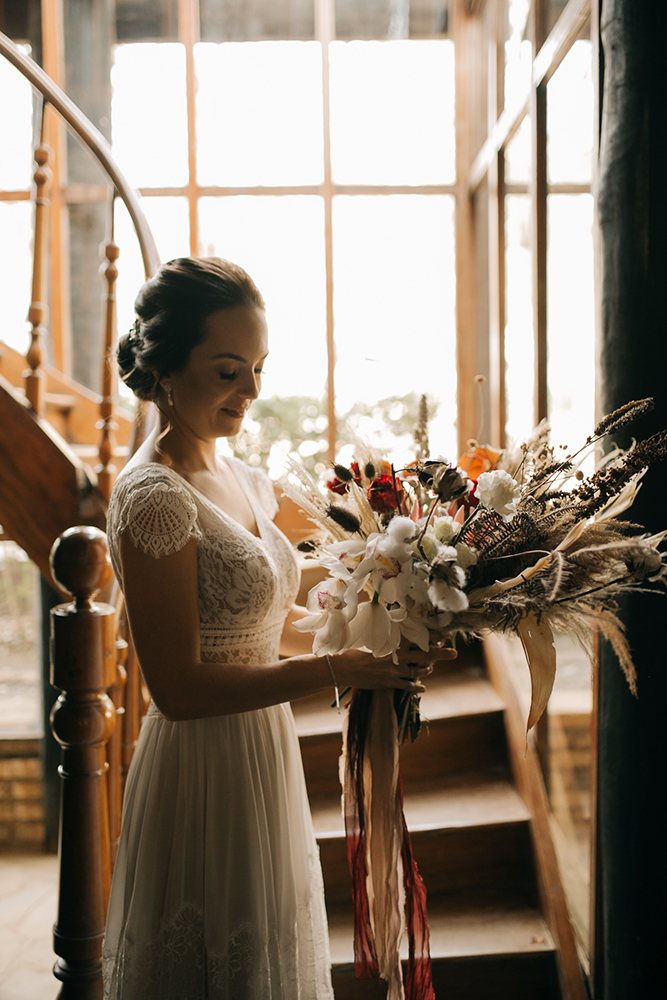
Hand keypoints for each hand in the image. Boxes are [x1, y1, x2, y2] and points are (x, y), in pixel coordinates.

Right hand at [327, 643, 456, 692]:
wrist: (341, 667)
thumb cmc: (354, 649)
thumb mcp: (371, 639)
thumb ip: (386, 636)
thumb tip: (396, 629)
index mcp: (392, 644)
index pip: (418, 638)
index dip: (433, 636)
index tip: (445, 634)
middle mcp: (396, 657)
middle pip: (425, 655)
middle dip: (441, 653)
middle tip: (454, 652)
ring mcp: (393, 672)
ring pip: (418, 671)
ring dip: (427, 669)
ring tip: (430, 667)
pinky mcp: (388, 683)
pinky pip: (408, 686)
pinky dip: (416, 687)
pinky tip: (422, 687)